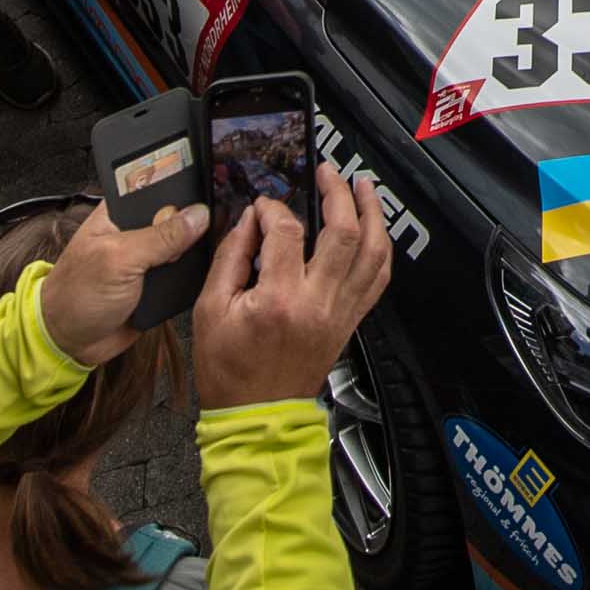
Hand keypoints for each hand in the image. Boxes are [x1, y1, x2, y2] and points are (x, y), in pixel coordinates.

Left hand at [37, 194, 216, 364]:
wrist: (71, 342)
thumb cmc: (76, 294)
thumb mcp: (118, 259)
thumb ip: (159, 236)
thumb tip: (198, 215)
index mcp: (121, 211)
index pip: (158, 182)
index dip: (185, 179)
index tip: (214, 176)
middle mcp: (137, 229)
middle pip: (179, 212)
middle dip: (200, 215)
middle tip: (224, 215)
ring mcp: (150, 256)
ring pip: (188, 243)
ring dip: (200, 246)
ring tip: (224, 240)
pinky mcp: (160, 281)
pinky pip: (187, 271)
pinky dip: (198, 272)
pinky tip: (213, 266)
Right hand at [196, 164, 396, 409]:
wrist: (257, 417)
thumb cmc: (230, 371)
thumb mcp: (208, 311)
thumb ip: (229, 259)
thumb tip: (248, 221)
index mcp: (279, 301)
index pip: (287, 233)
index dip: (274, 210)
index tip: (263, 207)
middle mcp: (318, 304)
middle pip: (344, 233)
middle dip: (338, 193)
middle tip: (327, 173)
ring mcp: (340, 313)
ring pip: (373, 254)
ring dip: (373, 214)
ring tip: (363, 188)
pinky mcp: (350, 322)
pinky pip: (377, 280)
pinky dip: (380, 250)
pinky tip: (374, 231)